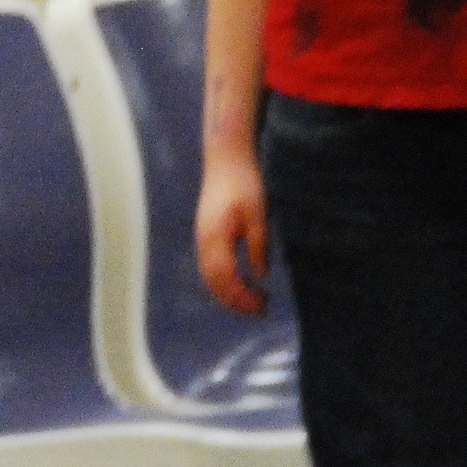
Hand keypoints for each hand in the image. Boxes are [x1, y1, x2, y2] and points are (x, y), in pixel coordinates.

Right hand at [195, 154, 269, 314]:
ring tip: (253, 299)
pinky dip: (224, 279)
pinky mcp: (206, 232)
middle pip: (214, 283)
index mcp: (215, 239)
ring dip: (229, 292)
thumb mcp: (258, 214)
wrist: (226, 157)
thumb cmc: (244, 183)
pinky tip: (241, 280)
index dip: (243, 298)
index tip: (263, 306)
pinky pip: (210, 265)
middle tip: (261, 309)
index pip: (226, 280)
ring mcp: (202, 237)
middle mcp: (204, 242)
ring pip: (210, 276)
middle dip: (236, 301)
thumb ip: (258, 245)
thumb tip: (260, 275)